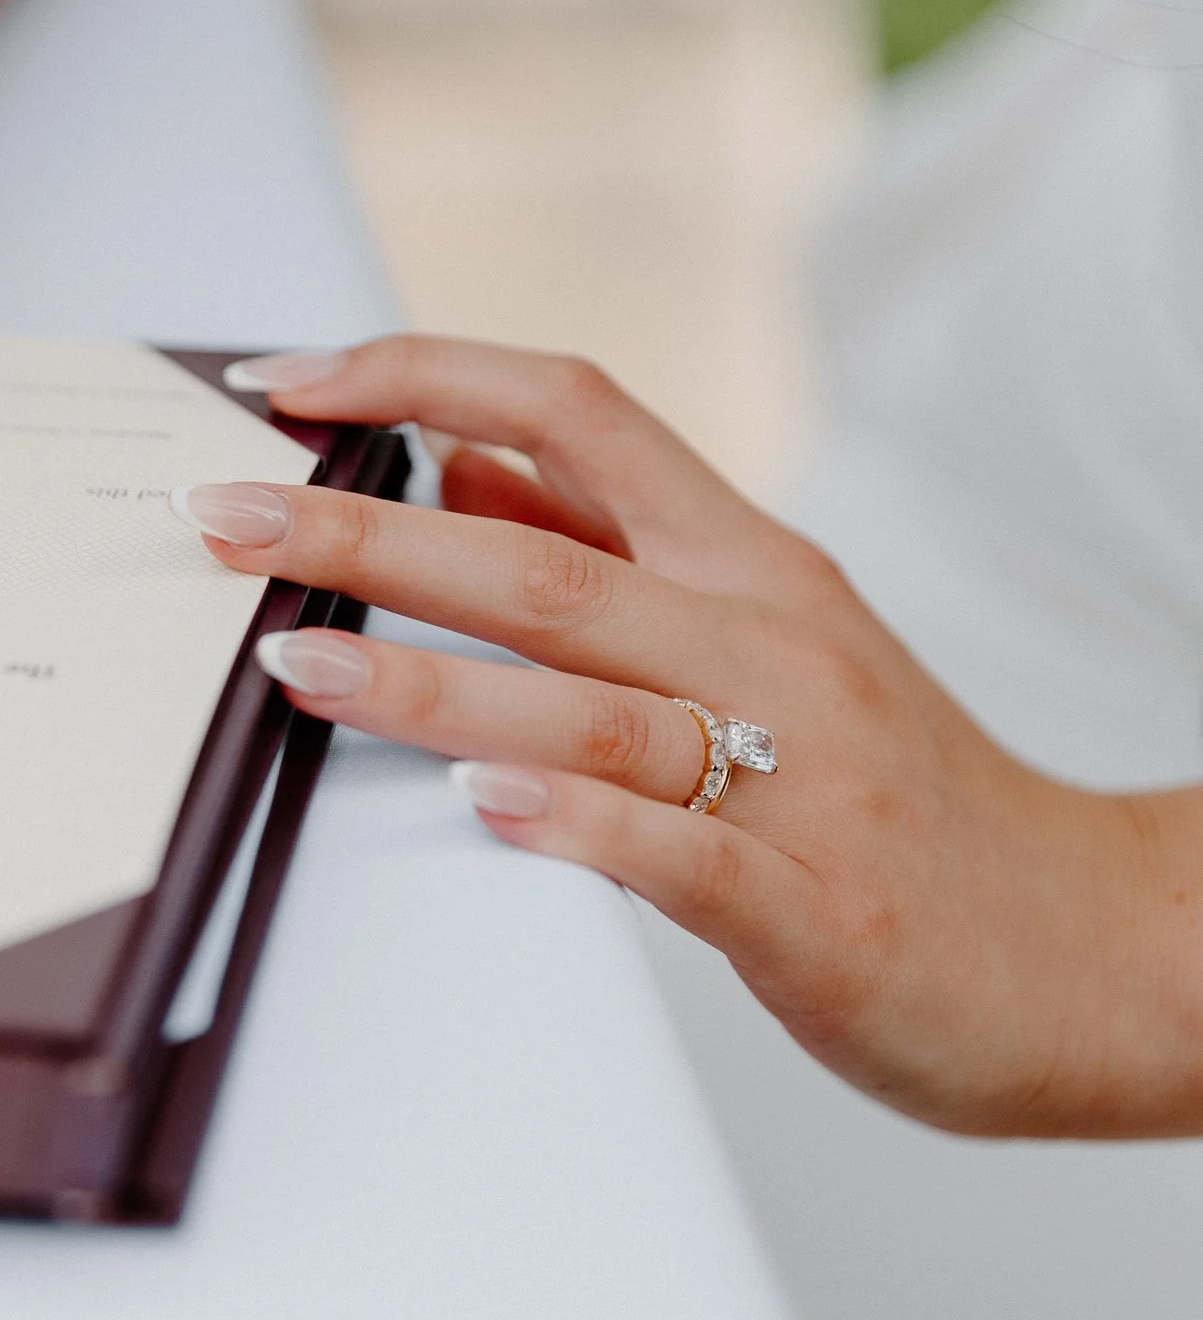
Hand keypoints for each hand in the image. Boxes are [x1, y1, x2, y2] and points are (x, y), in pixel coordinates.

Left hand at [176, 337, 1202, 1136]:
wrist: (1096, 946)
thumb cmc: (897, 791)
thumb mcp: (758, 631)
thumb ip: (608, 548)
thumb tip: (457, 458)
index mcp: (747, 564)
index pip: (577, 412)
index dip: (424, 374)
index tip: (288, 382)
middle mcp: (769, 643)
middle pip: (544, 562)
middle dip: (365, 529)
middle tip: (222, 514)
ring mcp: (797, 776)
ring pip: (591, 700)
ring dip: (431, 677)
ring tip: (297, 661)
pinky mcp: (815, 907)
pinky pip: (680, 851)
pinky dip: (576, 823)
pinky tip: (480, 802)